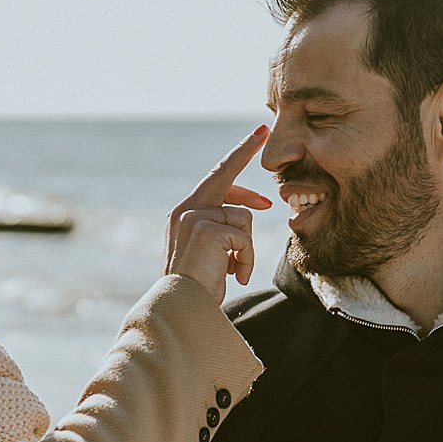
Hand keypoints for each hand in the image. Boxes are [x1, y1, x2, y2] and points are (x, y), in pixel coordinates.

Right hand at [164, 125, 271, 304]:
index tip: (256, 136)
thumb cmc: (196, 286)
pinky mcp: (208, 230)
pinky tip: (232, 275)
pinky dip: (246, 259)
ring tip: (233, 271)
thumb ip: (217, 228)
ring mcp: (195, 217)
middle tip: (262, 133)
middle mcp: (185, 209)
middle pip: (225, 176)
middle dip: (244, 151)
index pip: (214, 177)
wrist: (180, 307)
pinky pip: (245, 237)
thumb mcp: (205, 252)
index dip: (237, 156)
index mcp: (182, 213)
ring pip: (244, 217)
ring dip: (247, 248)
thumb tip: (244, 215)